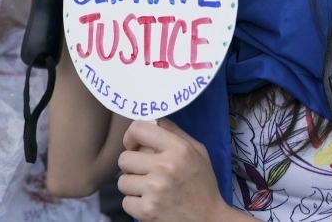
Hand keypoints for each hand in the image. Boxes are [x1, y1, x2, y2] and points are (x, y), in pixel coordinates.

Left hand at [117, 119, 231, 221]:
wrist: (209, 220)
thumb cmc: (202, 184)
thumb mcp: (198, 152)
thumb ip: (176, 132)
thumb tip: (154, 119)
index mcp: (178, 149)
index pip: (138, 129)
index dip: (130, 136)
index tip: (134, 145)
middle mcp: (165, 167)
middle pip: (124, 158)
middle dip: (131, 165)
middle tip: (143, 172)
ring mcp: (154, 190)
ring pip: (122, 181)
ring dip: (132, 186)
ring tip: (148, 189)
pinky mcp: (147, 211)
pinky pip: (125, 202)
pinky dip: (135, 204)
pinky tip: (149, 203)